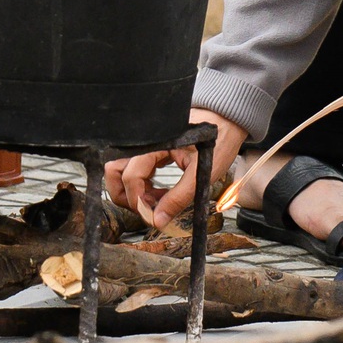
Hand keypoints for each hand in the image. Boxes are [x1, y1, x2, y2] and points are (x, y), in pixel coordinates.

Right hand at [106, 108, 245, 230]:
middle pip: (115, 171)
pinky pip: (135, 168)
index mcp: (155, 143)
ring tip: (153, 202)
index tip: (152, 217)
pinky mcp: (150, 149)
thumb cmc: (217, 141)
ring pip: (121, 170)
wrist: (226, 122)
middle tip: (147, 210)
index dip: (138, 201)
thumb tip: (158, 220)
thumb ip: (178, 198)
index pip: (131, 175)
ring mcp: (146, 144)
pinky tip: (158, 193)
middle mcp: (144, 141)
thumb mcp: (201, 174)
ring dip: (132, 191)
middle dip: (126, 196)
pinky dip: (141, 184)